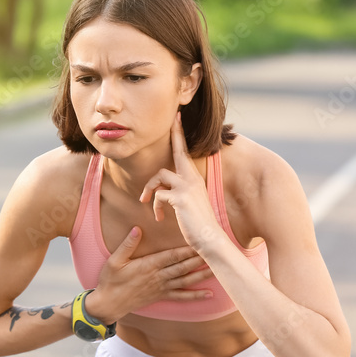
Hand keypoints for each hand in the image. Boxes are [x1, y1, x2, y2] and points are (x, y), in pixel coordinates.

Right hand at [85, 225, 216, 324]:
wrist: (108, 304)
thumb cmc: (110, 280)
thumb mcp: (115, 260)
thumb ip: (128, 244)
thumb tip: (138, 228)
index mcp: (148, 265)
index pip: (172, 256)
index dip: (187, 250)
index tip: (199, 243)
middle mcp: (158, 277)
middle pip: (183, 267)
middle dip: (200, 260)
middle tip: (215, 253)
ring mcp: (161, 288)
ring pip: (186, 280)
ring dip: (202, 275)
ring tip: (217, 269)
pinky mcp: (161, 296)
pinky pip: (181, 297)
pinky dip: (195, 296)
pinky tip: (209, 294)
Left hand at [137, 112, 223, 251]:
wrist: (209, 239)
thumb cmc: (197, 223)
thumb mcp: (188, 203)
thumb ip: (177, 191)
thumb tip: (160, 188)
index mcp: (194, 178)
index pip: (185, 152)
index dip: (180, 135)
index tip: (177, 117)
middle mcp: (192, 178)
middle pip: (178, 151)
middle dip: (176, 134)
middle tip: (175, 117)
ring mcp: (187, 186)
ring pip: (159, 175)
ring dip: (149, 189)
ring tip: (146, 202)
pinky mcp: (181, 198)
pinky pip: (158, 195)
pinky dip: (155, 206)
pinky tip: (160, 218)